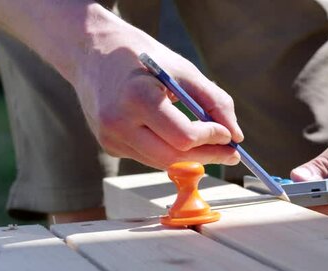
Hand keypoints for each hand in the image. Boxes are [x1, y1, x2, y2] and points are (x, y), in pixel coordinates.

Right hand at [72, 14, 242, 168]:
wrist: (91, 52)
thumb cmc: (140, 56)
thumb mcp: (182, 69)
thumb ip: (214, 101)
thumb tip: (236, 135)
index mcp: (137, 98)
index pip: (183, 136)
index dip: (211, 139)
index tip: (229, 136)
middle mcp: (118, 123)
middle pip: (173, 158)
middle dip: (207, 156)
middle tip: (231, 153)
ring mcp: (110, 138)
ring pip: (162, 162)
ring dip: (190, 157)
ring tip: (211, 145)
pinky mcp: (109, 146)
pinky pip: (149, 157)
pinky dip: (169, 151)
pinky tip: (177, 138)